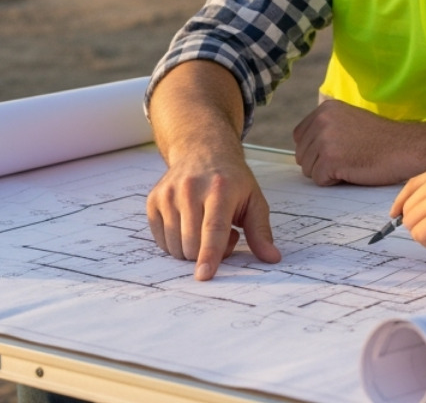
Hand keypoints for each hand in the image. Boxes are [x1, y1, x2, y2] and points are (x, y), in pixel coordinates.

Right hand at [145, 145, 281, 280]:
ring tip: (204, 226)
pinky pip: (161, 241)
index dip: (209, 254)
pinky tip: (188, 224)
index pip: (213, 228)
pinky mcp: (153, 200)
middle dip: (207, 253)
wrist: (202, 151)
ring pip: (175, 246)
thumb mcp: (254, 200)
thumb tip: (272, 258)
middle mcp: (190, 189)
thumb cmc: (232, 180)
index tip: (204, 275)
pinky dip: (176, 243)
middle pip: (192, 244)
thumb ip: (261, 231)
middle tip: (222, 233)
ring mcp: (168, 194)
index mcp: (220, 189)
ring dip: (191, 249)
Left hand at [292, 99, 425, 185]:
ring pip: (308, 169)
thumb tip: (303, 147)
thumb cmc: (381, 139)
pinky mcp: (330, 158)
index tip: (337, 150)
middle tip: (347, 158)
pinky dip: (334, 181)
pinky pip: (319, 179)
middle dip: (320, 162)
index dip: (315, 150)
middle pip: (302, 154)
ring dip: (327, 172)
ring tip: (350, 163)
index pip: (299, 136)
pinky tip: (352, 170)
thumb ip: (326, 127)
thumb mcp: (349, 120)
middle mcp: (322, 120)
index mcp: (325, 108)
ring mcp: (325, 139)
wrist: (404, 148)